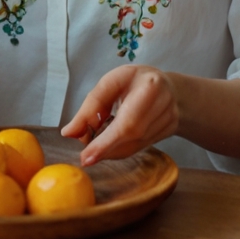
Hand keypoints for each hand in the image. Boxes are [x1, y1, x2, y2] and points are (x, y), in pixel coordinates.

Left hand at [61, 65, 178, 166]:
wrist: (169, 87)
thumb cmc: (135, 82)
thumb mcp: (111, 83)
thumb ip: (90, 107)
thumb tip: (69, 133)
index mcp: (149, 85)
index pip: (127, 121)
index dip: (106, 142)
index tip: (86, 156)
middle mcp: (164, 104)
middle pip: (132, 135)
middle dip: (106, 148)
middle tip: (86, 155)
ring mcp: (170, 119)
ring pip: (135, 145)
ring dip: (112, 149)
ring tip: (99, 141)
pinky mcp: (170, 131)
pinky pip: (140, 147)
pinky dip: (122, 148)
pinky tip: (113, 141)